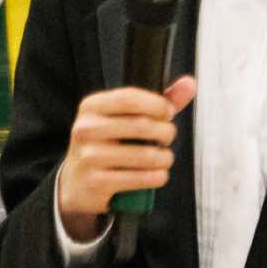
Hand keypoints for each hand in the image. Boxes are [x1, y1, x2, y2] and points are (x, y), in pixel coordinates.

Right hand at [56, 77, 197, 241]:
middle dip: (166, 133)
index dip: (156, 105)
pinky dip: (157, 177)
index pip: (129, 98)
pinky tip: (157, 174)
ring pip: (146, 155)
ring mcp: (89, 157)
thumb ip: (157, 101)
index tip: (167, 113)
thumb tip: (190, 83)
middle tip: (167, 138)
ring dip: (165, 158)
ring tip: (164, 158)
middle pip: (142, 126)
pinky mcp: (97, 183)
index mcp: (91, 107)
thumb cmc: (107, 145)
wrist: (76, 184)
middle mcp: (85, 129)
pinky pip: (141, 178)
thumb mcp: (123, 118)